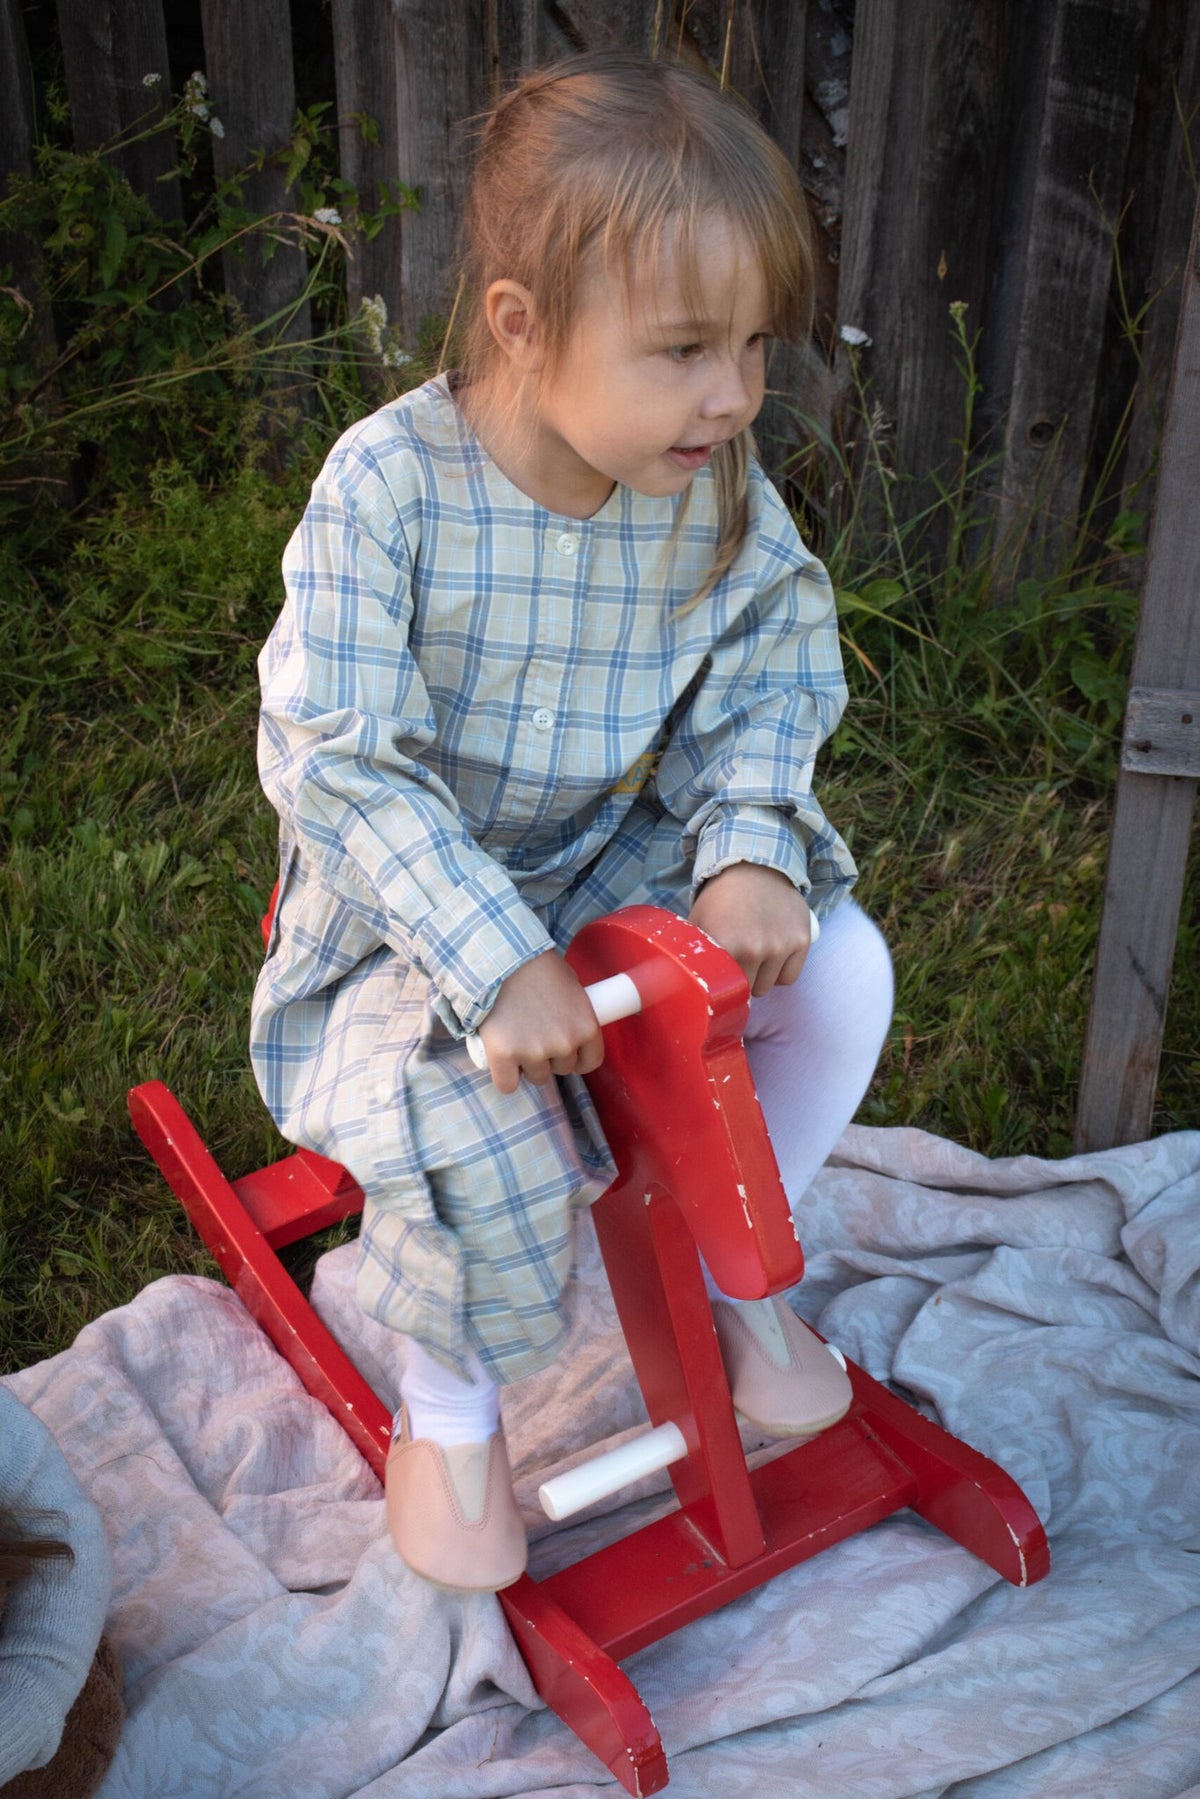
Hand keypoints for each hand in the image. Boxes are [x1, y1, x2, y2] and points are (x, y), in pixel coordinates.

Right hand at [476, 950, 605, 1093]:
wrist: (503, 958)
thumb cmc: (538, 966)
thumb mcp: (571, 988)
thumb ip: (575, 1015)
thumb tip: (572, 1029)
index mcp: (587, 1028)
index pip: (590, 1062)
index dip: (576, 1058)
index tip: (564, 1052)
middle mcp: (564, 1044)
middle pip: (561, 1069)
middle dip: (549, 1056)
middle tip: (533, 1033)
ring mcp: (534, 1052)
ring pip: (536, 1077)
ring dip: (527, 1064)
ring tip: (516, 1038)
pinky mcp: (504, 1056)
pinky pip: (508, 1085)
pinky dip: (505, 1076)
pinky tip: (502, 1062)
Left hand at [689, 863, 813, 996]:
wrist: (754, 867)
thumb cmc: (722, 897)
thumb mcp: (697, 920)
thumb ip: (690, 951)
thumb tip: (680, 979)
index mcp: (726, 944)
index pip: (725, 987)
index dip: (721, 985)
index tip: (720, 978)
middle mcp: (755, 948)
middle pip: (748, 990)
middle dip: (742, 980)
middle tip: (738, 959)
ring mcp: (781, 945)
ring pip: (769, 986)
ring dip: (761, 977)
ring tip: (755, 956)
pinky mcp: (801, 940)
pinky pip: (789, 977)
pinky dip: (781, 972)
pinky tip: (772, 957)